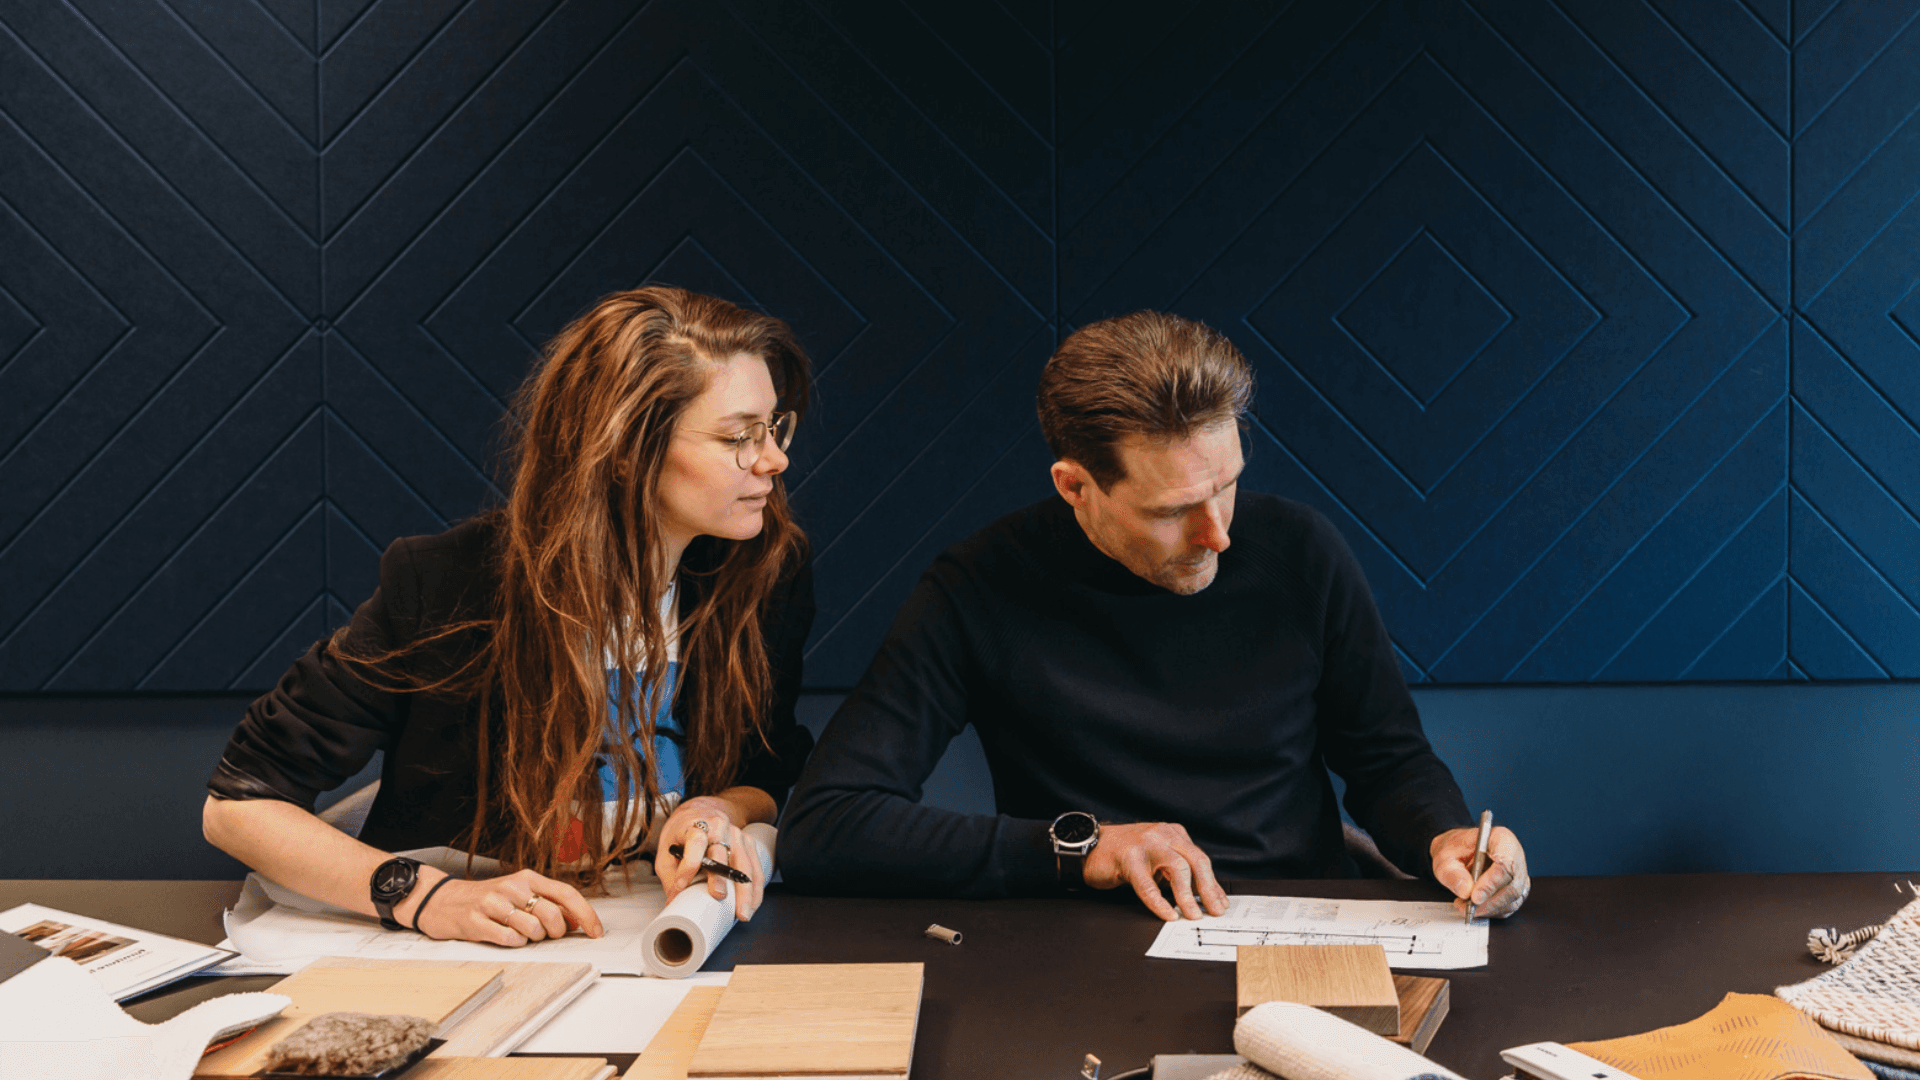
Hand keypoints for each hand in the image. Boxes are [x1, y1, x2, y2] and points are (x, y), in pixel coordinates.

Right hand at [406, 867, 603, 946]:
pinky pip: (508, 939)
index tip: (596, 931)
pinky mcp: (476, 921)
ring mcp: (493, 904)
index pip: (567, 894)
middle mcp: (513, 887)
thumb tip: (576, 921)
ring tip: (519, 933)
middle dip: (556, 933)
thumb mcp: (518, 894)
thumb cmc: (486, 899)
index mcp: (528, 878)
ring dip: (532, 939)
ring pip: (533, 930)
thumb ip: (547, 904)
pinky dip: (513, 943)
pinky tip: (506, 937)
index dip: (586, 914)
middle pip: (552, 915)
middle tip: (547, 936)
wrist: (442, 900)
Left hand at [654, 795, 763, 920]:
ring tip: (742, 913)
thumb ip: (670, 875)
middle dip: (720, 876)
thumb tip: (674, 902)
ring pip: (744, 863)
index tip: (681, 884)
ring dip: (745, 890)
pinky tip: (752, 904)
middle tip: (718, 897)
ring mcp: (736, 834)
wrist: (702, 811)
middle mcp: (718, 827)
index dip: (688, 864)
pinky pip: (755, 867)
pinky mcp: (748, 842)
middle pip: (721, 852)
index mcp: (695, 826)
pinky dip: (755, 888)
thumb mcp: (667, 850)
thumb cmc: (682, 833)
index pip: (695, 842)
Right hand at [1082, 821, 1229, 921]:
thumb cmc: (1124, 856)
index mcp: (1174, 835)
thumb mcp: (1156, 859)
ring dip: (1187, 895)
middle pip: (1196, 861)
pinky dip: (1159, 902)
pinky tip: (1167, 914)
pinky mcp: (1128, 857)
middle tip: (1214, 911)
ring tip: (1193, 915)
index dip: (1212, 884)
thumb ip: (1177, 872)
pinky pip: (1148, 883)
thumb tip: (1203, 897)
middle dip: (1208, 889)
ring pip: (1177, 868)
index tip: (1220, 904)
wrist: (1089, 846)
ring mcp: (1146, 843)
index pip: (1200, 859)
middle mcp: (1164, 835)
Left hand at [1430, 825, 1528, 917]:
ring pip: (1512, 899)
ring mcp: (1517, 874)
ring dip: (1488, 908)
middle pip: (1514, 885)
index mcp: (1500, 838)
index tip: (1475, 896)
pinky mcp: (1515, 889)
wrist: (1457, 852)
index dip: (1492, 882)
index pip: (1507, 862)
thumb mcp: (1444, 857)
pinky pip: (1509, 906)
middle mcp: (1514, 856)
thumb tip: (1466, 890)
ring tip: (1465, 906)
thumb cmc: (1455, 849)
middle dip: (1490, 901)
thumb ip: (1452, 873)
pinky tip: (1474, 907)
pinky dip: (1491, 911)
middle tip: (1468, 906)